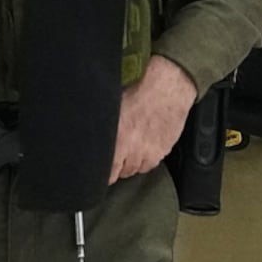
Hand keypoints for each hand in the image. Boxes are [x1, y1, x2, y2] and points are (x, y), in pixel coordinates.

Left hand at [110, 58, 199, 182]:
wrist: (168, 88)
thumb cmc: (139, 93)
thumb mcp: (114, 108)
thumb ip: (105, 127)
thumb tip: (94, 138)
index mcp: (118, 141)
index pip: (109, 173)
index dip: (104, 173)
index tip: (103, 170)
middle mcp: (134, 151)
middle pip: (122, 173)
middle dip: (118, 165)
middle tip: (118, 152)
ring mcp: (150, 153)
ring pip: (137, 169)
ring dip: (132, 162)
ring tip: (132, 147)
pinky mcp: (163, 151)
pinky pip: (151, 163)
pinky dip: (147, 158)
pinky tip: (145, 145)